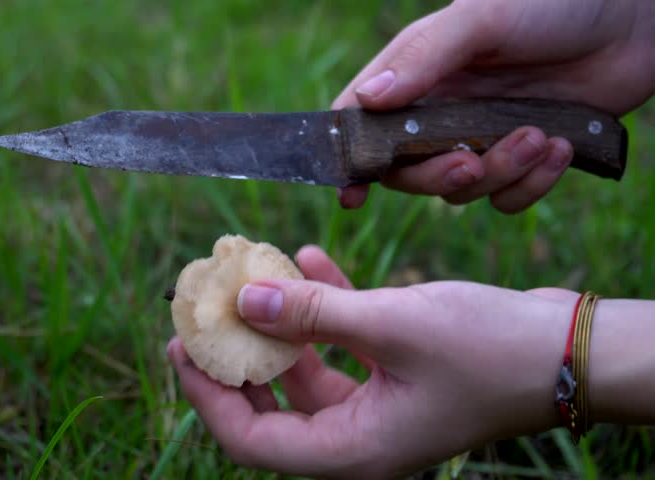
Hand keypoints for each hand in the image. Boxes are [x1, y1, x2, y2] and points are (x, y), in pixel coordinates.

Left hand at [167, 246, 576, 478]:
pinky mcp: (397, 372)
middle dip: (238, 354)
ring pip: (307, 368)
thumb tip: (244, 302)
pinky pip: (345, 345)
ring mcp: (379, 406)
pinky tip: (313, 260)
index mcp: (353, 450)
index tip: (182, 344)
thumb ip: (313, 315)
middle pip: (272, 404)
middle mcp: (360, 437)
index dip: (208, 395)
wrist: (572, 349)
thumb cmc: (490, 349)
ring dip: (283, 321)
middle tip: (206, 310)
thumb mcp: (392, 324)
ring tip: (256, 273)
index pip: (252, 440)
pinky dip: (326, 308)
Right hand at [333, 0, 654, 212]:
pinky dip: (533, 185)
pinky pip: (508, 198)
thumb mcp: (483, 18)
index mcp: (418, 72)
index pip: (364, 120)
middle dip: (439, 176)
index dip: (352, 159)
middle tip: (472, 162)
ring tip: (540, 136)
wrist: (637, 18)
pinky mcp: (522, 156)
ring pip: (462, 189)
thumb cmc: (556, 2)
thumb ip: (424, 58)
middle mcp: (443, 109)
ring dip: (500, 174)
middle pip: (409, 172)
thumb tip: (366, 100)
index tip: (351, 195)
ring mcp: (481, 135)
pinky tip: (563, 146)